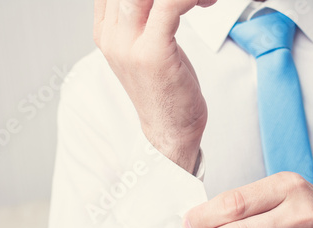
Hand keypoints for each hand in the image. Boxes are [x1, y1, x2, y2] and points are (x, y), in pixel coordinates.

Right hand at [94, 0, 215, 172]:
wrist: (169, 130)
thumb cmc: (165, 89)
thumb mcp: (146, 47)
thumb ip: (146, 17)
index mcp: (106, 30)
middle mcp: (112, 35)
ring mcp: (128, 45)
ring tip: (203, 0)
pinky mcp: (151, 54)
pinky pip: (170, 5)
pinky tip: (205, 3)